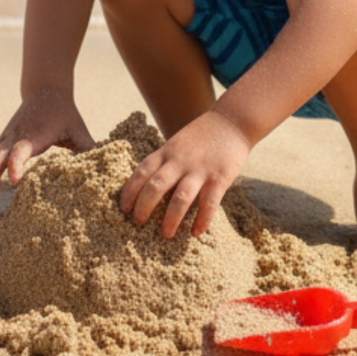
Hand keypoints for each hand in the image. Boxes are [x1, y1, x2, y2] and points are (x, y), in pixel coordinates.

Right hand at [0, 90, 94, 197]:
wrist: (46, 90)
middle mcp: (17, 134)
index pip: (22, 150)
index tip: (13, 183)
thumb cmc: (66, 114)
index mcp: (36, 134)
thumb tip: (99, 171)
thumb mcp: (79, 130)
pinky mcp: (3, 138)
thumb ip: (88, 150)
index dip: (16, 165)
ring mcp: (7, 135)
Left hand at [119, 108, 250, 238]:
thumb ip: (165, 161)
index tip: (123, 207)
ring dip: (170, 219)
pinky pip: (208, 204)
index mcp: (167, 151)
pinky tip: (195, 232)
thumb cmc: (202, 135)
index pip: (142, 171)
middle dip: (144, 207)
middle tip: (138, 223)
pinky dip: (201, 220)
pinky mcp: (219, 178)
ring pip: (180, 198)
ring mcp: (200, 169)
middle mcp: (180, 161)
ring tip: (165, 234)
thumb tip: (149, 188)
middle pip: (155, 186)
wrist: (233, 120)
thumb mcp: (178, 142)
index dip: (130, 190)